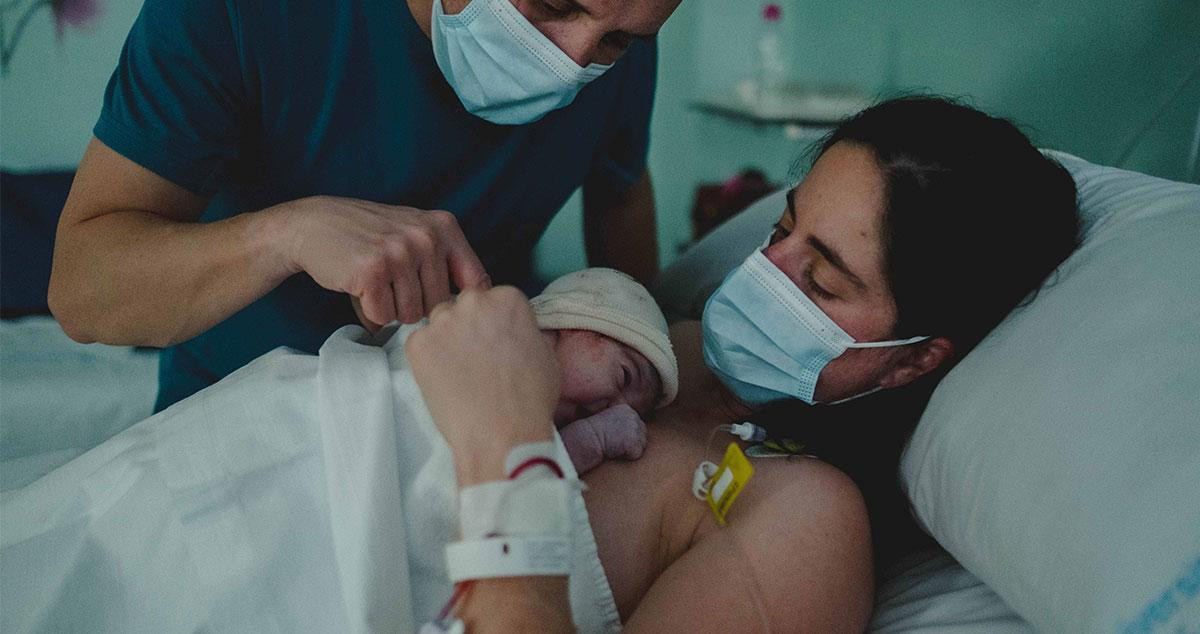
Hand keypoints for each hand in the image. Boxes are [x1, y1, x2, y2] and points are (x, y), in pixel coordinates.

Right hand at [274, 196, 490, 326]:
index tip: (453, 316)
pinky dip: (369, 312)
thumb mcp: (416, 234)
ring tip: (376, 284)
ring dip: (390, 309)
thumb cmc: (370, 237)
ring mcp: (400, 252)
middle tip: (393, 286)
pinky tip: (360, 288)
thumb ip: (447, 262)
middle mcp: (426, 237)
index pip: (477, 282)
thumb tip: (475, 312)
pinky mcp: (372, 271)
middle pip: (439, 306)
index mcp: (444, 227)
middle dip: (415, 306)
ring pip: (410, 315)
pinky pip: (382, 316)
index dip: (463, 307)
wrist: (313, 225)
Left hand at [406, 287, 559, 484]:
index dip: (495, 323)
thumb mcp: (546, 354)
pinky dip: (428, 358)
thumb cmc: (529, 400)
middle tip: (477, 357)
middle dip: (470, 325)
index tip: (497, 340)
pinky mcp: (418, 344)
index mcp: (508, 299)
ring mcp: (443, 322)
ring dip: (448, 339)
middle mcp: (474, 302)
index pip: (495, 298)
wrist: (501, 434)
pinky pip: (420, 342)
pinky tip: (445, 380)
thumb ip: (526, 331)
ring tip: (460, 372)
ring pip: (441, 321)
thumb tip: (517, 331)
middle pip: (466, 304)